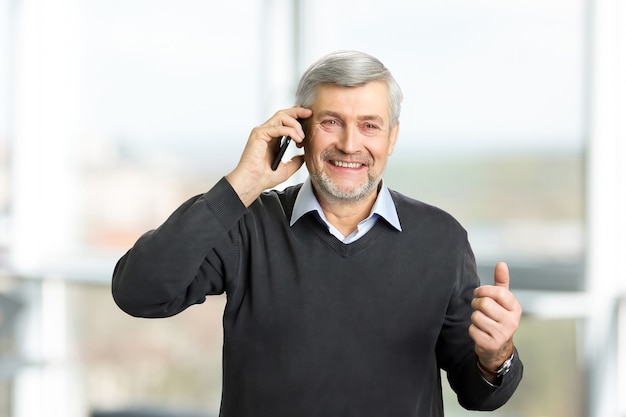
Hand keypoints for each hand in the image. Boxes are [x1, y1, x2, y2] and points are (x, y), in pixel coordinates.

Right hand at [226, 106, 312, 205]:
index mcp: (272, 139)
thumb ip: (296, 161)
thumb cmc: (263, 177)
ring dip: (295, 123)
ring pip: (281, 117)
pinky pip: (277, 127)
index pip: (285, 122)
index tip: (309, 119)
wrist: (253, 183)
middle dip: (297, 112)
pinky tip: (297, 138)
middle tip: (309, 114)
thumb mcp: (287, 168)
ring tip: (301, 136)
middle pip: (283, 114)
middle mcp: (266, 133)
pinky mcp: (259, 134)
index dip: (297, 117)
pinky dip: (290, 131)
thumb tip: (305, 156)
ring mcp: (262, 132)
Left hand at [469, 262, 521, 378]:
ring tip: (481, 321)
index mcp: (516, 308)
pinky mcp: (491, 344)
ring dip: (474, 318)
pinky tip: (480, 332)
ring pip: (476, 316)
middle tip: (479, 308)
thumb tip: (501, 263)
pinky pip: (472, 329)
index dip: (483, 290)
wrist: (498, 348)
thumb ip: (501, 282)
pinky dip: (472, 330)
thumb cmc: (498, 318)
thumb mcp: (503, 301)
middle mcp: (512, 321)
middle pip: (484, 303)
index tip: (478, 293)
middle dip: (476, 304)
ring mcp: (502, 334)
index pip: (497, 292)